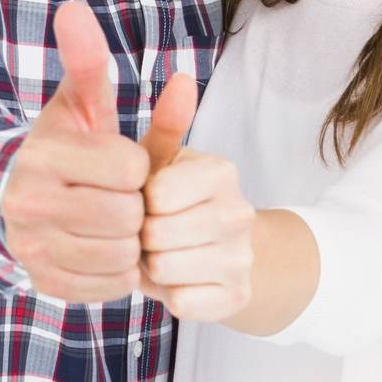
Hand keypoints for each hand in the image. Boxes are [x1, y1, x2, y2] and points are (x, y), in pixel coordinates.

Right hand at [1, 0, 148, 301]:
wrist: (9, 202)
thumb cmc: (61, 148)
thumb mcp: (77, 103)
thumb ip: (88, 62)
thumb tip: (74, 8)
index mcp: (43, 155)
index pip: (130, 166)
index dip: (135, 164)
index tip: (120, 162)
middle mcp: (29, 203)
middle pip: (128, 214)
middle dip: (135, 204)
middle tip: (119, 195)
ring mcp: (33, 248)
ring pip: (122, 253)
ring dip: (129, 239)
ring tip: (113, 220)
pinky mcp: (44, 283)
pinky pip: (110, 286)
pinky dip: (118, 270)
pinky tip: (104, 247)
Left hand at [136, 72, 255, 322]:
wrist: (218, 252)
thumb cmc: (173, 200)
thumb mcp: (162, 162)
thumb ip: (164, 124)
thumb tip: (182, 78)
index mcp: (222, 171)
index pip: (155, 196)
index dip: (138, 204)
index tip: (148, 202)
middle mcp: (240, 212)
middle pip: (157, 236)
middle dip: (142, 239)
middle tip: (152, 234)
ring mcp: (243, 257)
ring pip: (166, 271)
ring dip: (153, 268)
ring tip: (162, 255)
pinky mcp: (238, 296)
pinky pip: (182, 304)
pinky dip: (171, 295)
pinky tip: (179, 280)